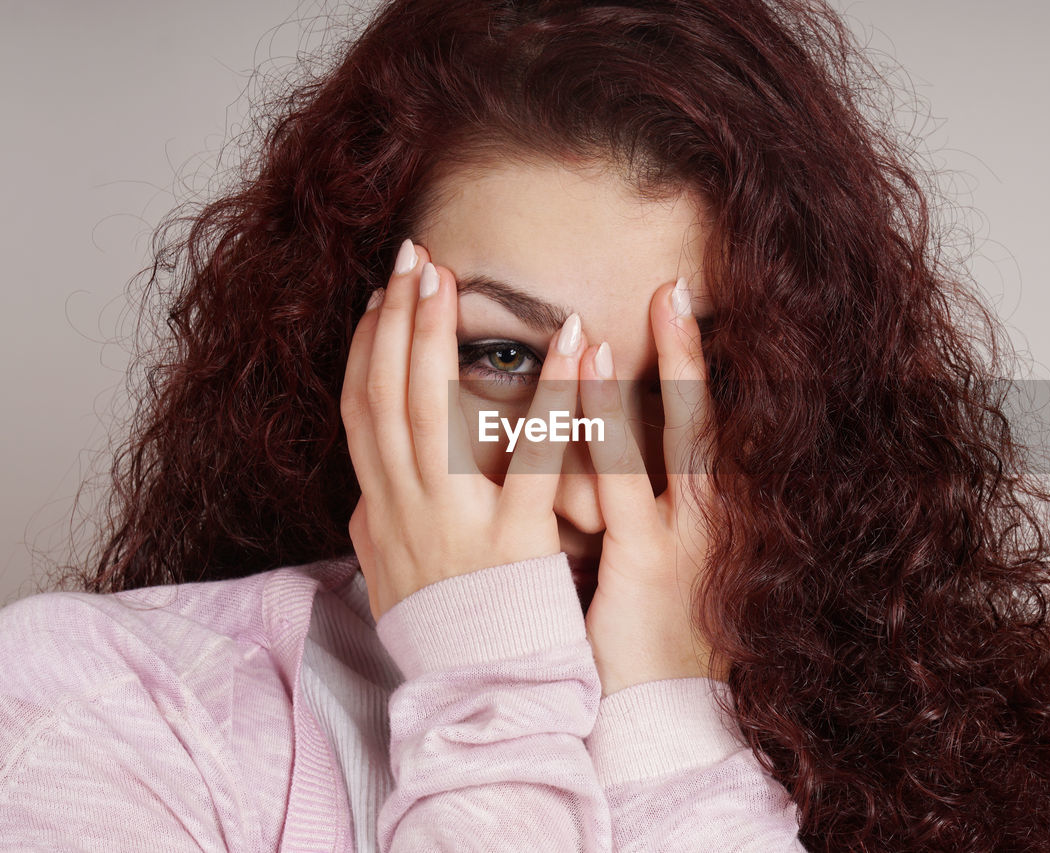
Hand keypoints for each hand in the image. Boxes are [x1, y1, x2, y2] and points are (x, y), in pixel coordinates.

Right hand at [341, 240, 585, 620]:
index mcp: (383, 514)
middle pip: (387, 398)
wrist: (478, 706)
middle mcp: (405, 511)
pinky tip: (576, 341)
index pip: (359, 415)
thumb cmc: (448, 641)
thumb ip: (380, 532)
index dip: (365, 350)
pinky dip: (554, 394)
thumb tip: (364, 494)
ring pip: (434, 414)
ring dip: (439, 339)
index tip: (379, 297)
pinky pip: (534, 456)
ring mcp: (455, 525)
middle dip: (395, 322)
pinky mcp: (514, 542)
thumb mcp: (396, 584)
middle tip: (411, 257)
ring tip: (453, 277)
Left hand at [579, 277, 726, 695]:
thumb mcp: (662, 575)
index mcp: (710, 524)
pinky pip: (625, 477)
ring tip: (651, 306)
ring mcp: (685, 538)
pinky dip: (605, 420)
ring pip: (683, 436)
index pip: (709, 434)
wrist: (667, 722)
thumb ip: (651, 523)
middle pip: (708, 420)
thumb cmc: (654, 646)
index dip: (700, 374)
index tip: (682, 320)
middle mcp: (710, 523)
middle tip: (675, 290)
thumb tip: (629, 481)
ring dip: (667, 367)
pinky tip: (584, 375)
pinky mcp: (649, 559)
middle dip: (693, 353)